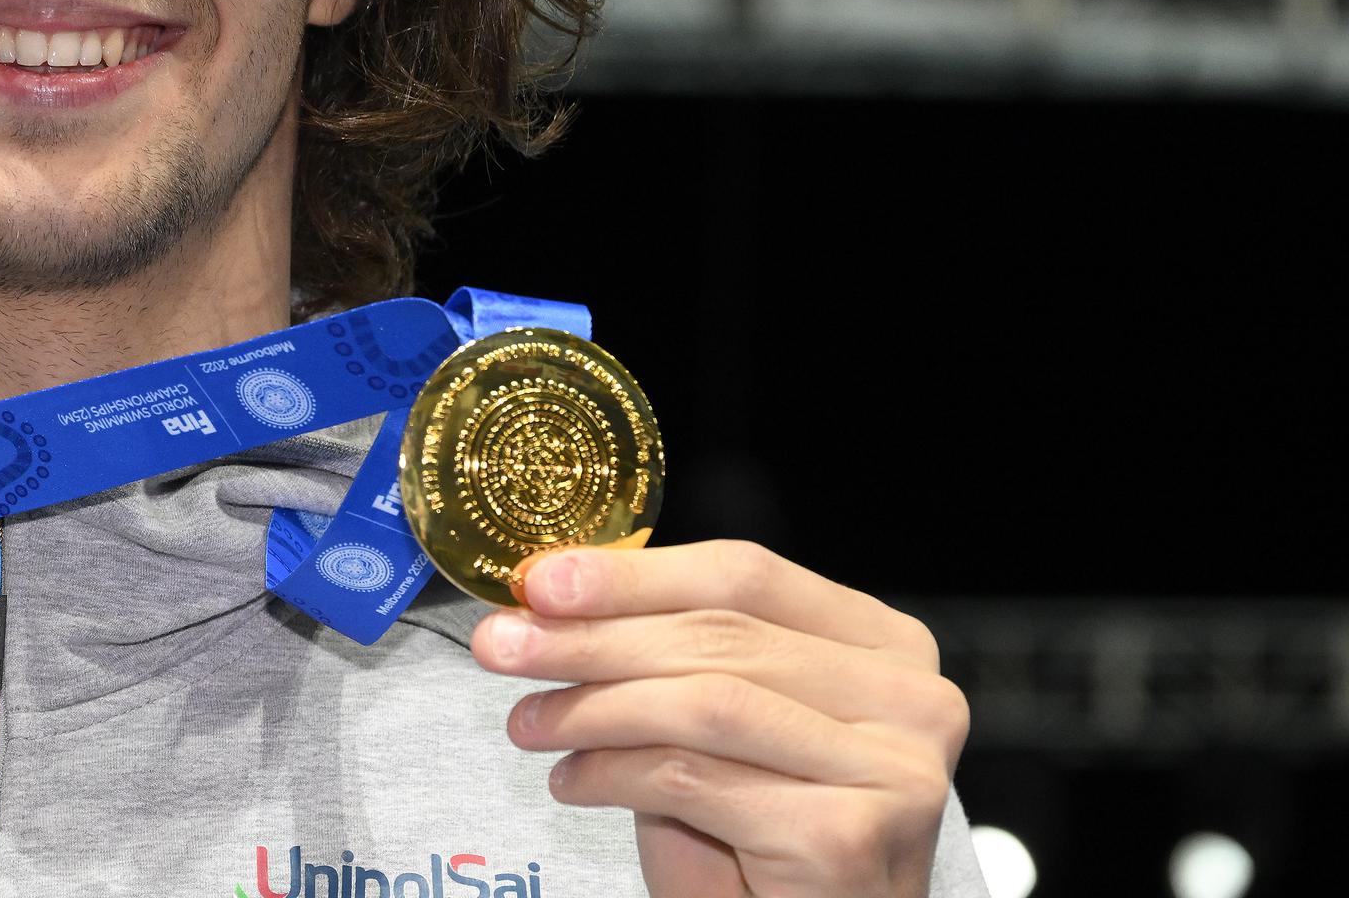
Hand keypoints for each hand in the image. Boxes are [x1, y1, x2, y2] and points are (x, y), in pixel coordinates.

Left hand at [472, 539, 969, 897]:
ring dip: (592, 706)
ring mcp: (893, 767)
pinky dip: (613, 774)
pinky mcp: (850, 836)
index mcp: (884, 643)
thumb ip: (667, 653)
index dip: (634, 573)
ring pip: (702, 702)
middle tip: (501, 643)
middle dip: (592, 636)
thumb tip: (552, 591)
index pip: (746, 575)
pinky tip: (572, 781)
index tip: (541, 578)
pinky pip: (694, 778)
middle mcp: (911, 696)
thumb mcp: (716, 725)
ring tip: (526, 722)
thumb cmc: (763, 840)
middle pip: (719, 635)